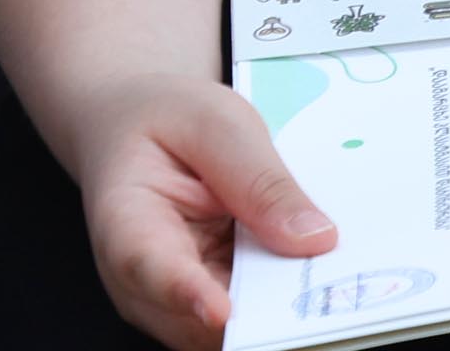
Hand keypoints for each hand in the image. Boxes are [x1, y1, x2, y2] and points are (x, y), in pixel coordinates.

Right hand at [54, 69, 335, 346]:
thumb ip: (259, 180)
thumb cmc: (164, 120)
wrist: (135, 128)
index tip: (221, 311)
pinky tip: (308, 269)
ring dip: (276, 308)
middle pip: (196, 318)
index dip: (187, 293)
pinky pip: (246, 317)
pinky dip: (278, 300)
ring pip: (227, 331)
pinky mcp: (201, 309)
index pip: (149, 267)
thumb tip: (313, 239)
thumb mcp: (216, 123)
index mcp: (125, 222)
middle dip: (259, 308)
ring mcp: (170, 303)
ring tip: (324, 271)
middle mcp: (139, 280)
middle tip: (322, 283)